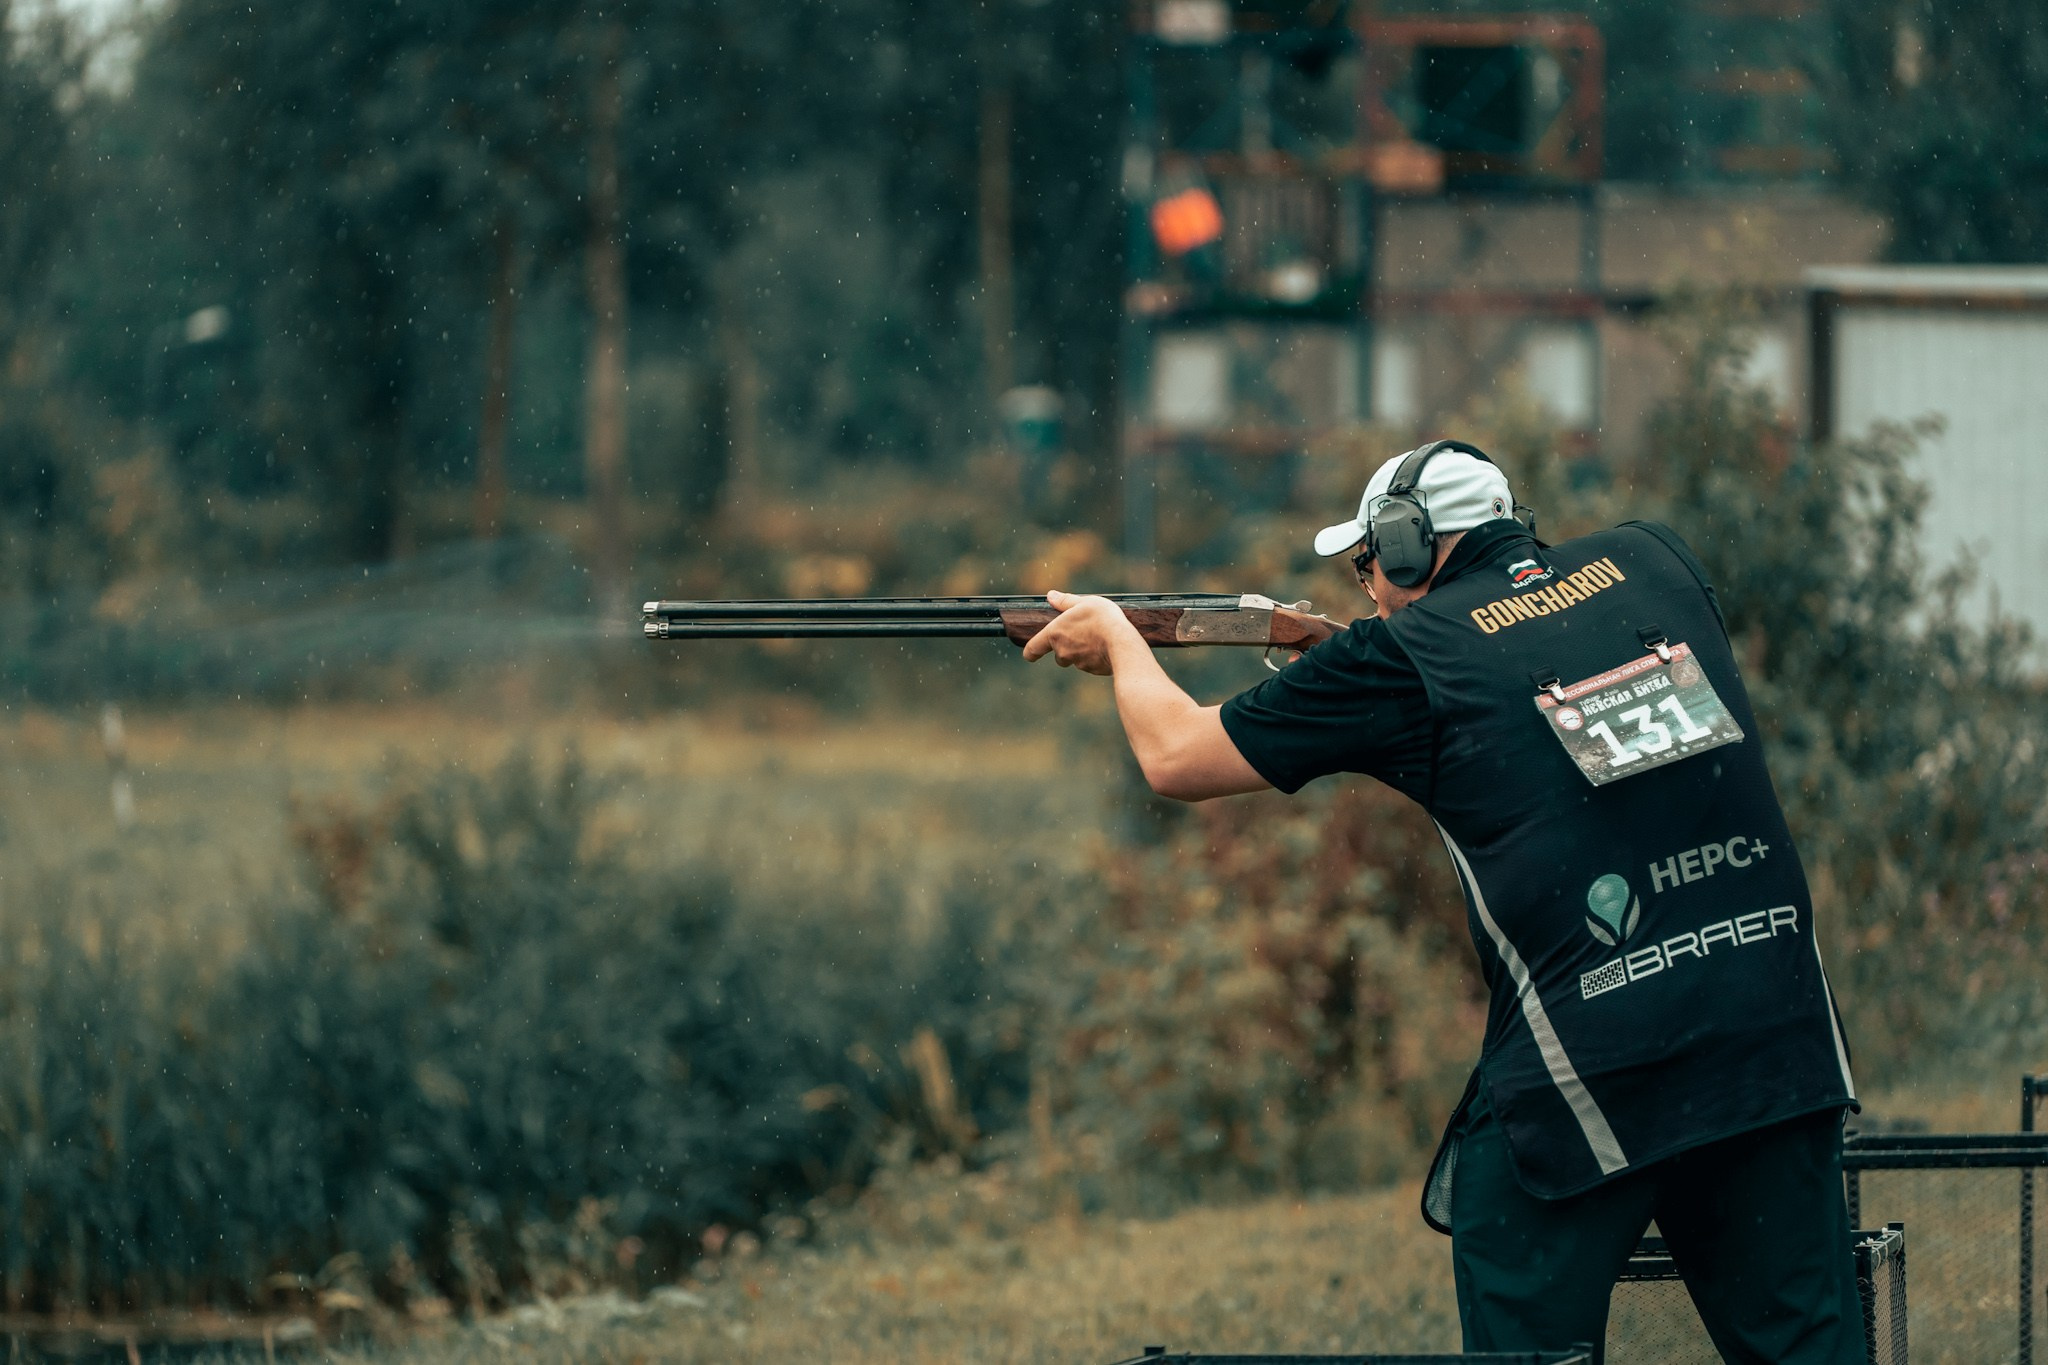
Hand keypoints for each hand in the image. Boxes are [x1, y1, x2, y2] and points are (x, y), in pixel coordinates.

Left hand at [1020, 590, 1137, 675]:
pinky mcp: (1092, 670)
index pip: (1033, 648)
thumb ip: (1065, 601)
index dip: (1030, 652)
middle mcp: (1063, 651)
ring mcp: (1078, 663)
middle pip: (1058, 653)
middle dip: (1067, 645)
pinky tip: (1107, 646)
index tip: (1029, 654)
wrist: (1123, 644)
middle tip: (1082, 631)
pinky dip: (1095, 657)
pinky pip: (1090, 663)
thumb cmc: (1102, 620)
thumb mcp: (1084, 602)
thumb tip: (1051, 596)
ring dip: (1081, 651)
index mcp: (1055, 634)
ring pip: (1075, 659)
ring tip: (1098, 637)